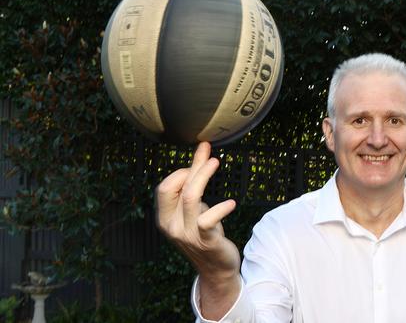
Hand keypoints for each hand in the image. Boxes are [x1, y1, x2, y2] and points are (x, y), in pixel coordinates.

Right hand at [155, 142, 240, 279]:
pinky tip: (231, 203)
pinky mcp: (205, 240)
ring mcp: (187, 234)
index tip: (197, 168)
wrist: (216, 267)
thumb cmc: (205, 232)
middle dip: (195, 170)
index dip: (181, 173)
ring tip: (216, 163)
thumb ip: (197, 177)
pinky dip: (220, 208)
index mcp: (165, 217)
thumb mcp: (197, 205)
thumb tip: (203, 147)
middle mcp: (171, 226)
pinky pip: (208, 220)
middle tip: (212, 158)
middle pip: (178, 189)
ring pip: (191, 198)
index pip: (164, 187)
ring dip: (204, 177)